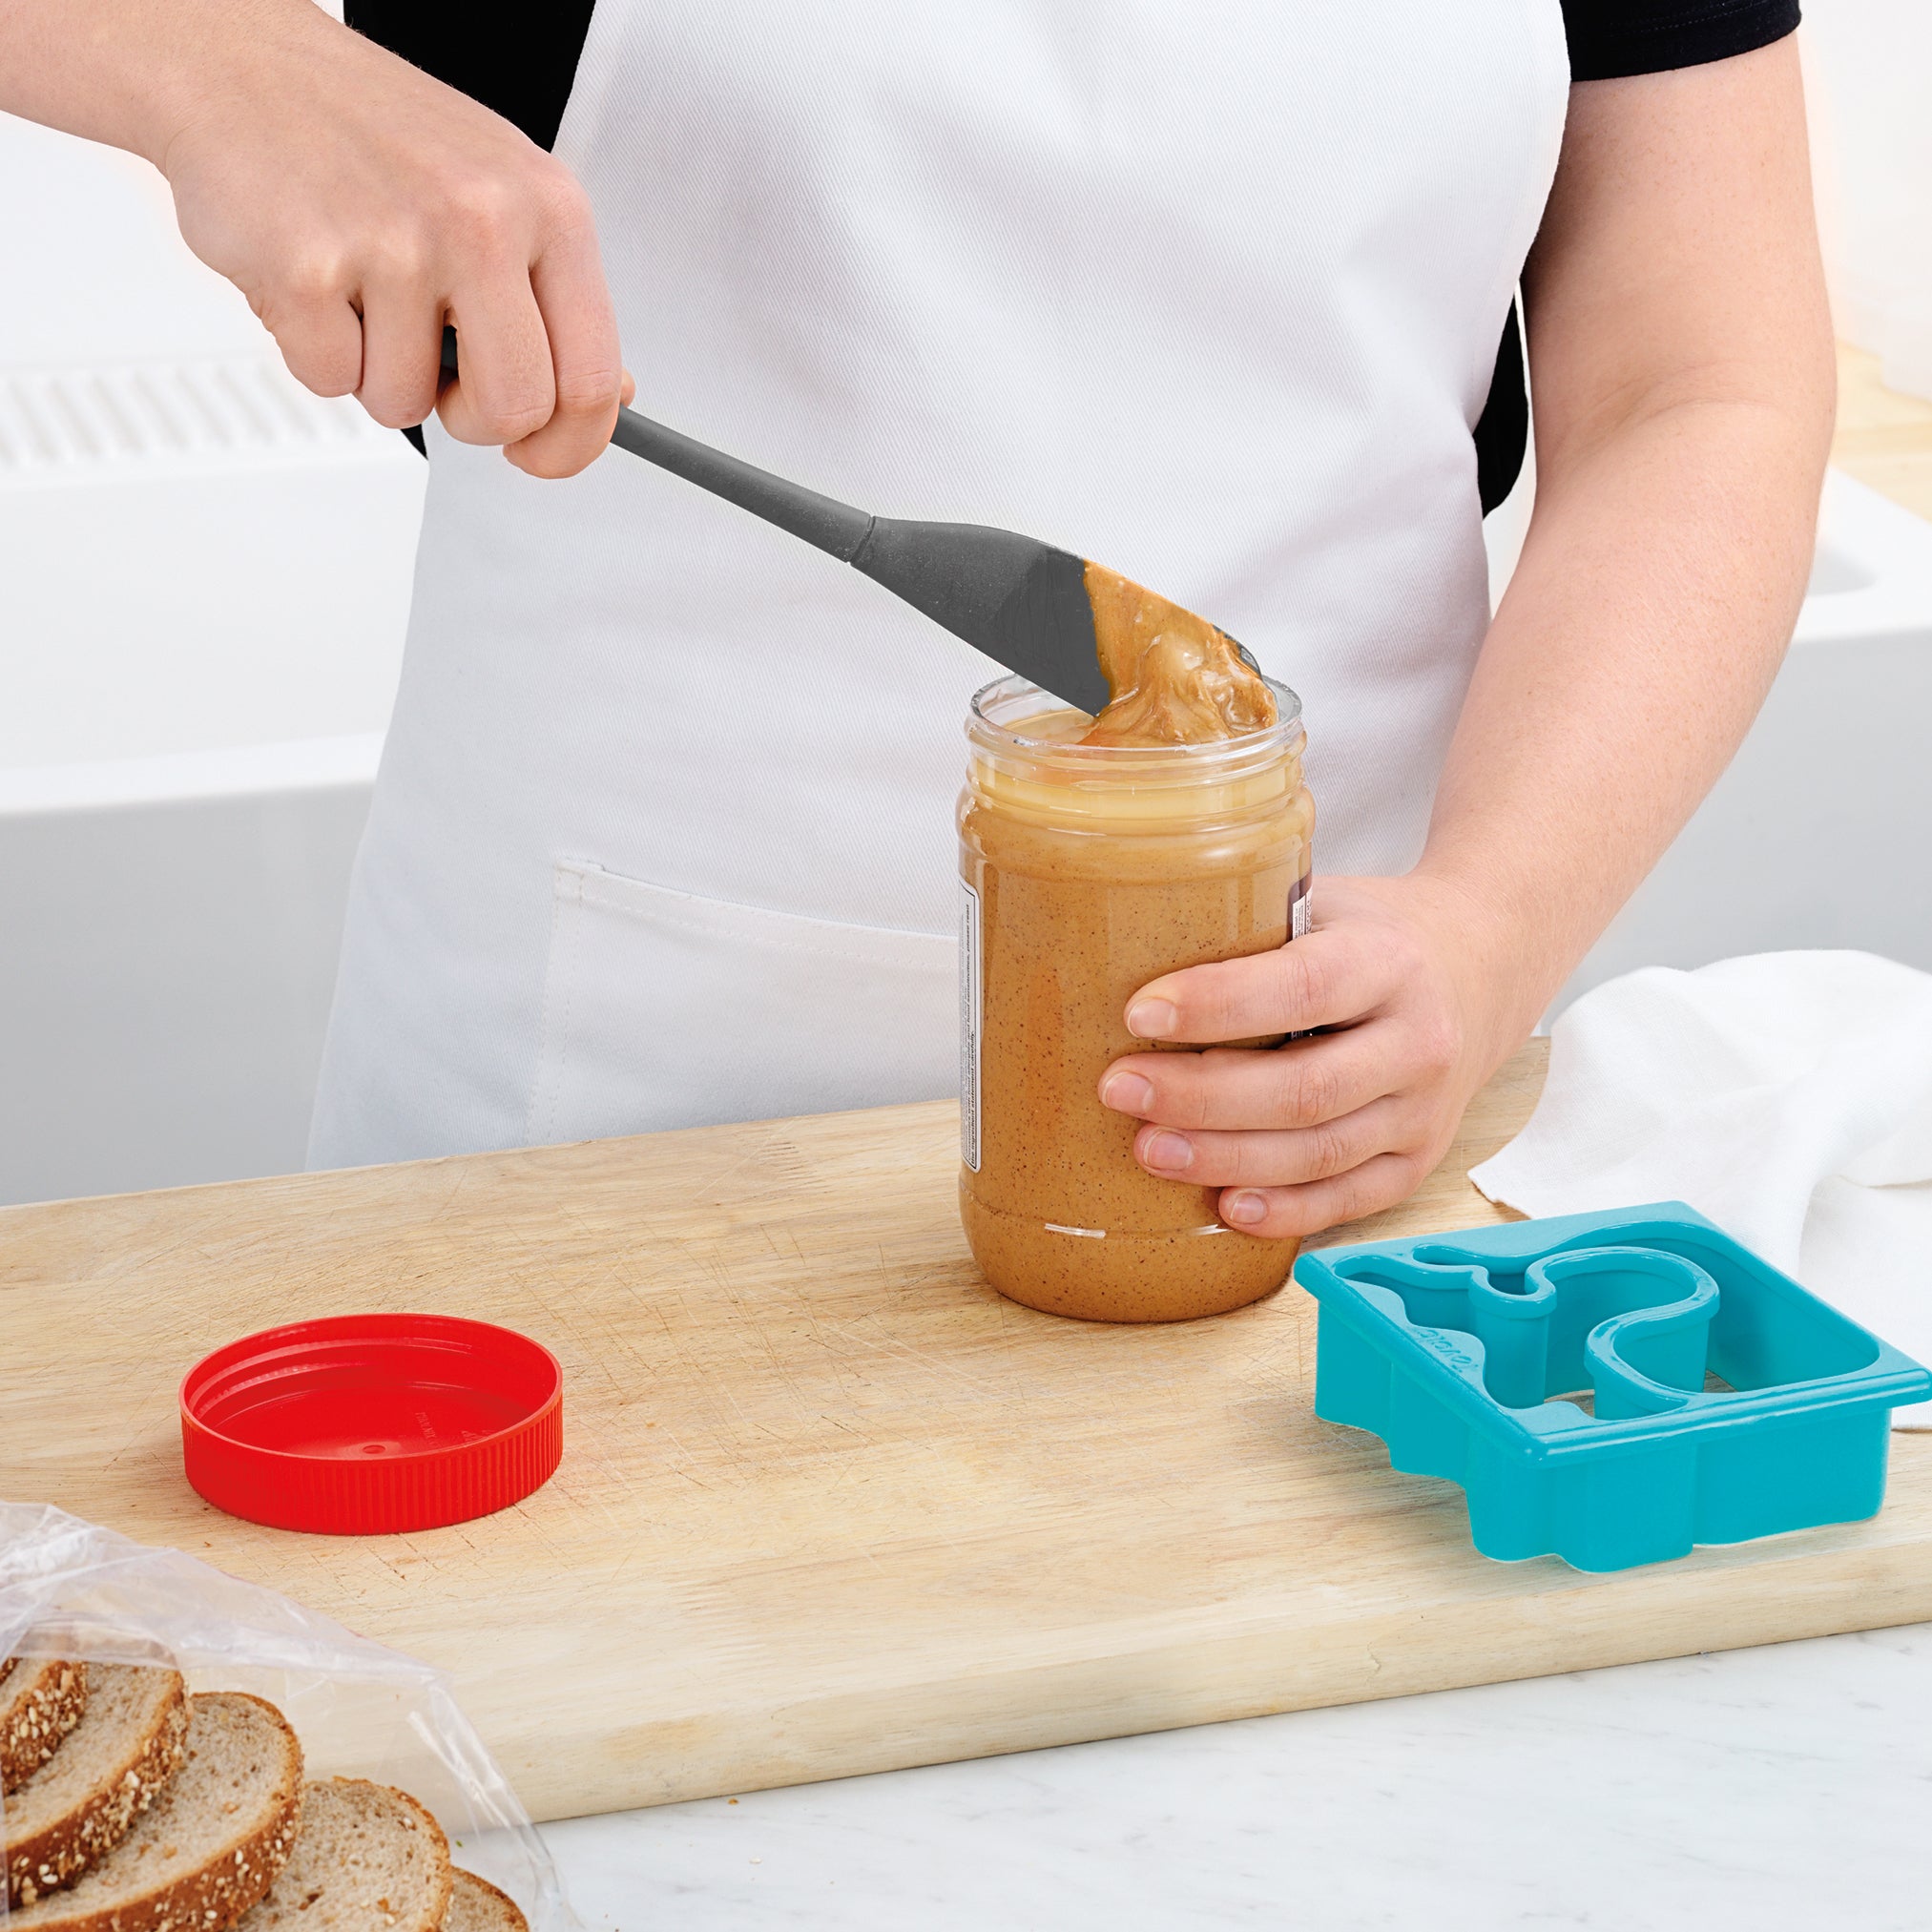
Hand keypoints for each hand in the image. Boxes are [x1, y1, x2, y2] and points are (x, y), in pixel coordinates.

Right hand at [158, 1, 623, 475]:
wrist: (234, 61)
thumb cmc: (367, 131)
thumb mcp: (497, 190)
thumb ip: (553, 297)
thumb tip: (612, 392)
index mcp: (548, 207)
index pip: (591, 378)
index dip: (567, 444)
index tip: (540, 454)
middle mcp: (482, 220)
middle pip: (512, 411)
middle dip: (471, 420)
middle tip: (440, 375)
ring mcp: (397, 243)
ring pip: (409, 405)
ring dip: (376, 373)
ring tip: (358, 291)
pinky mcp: (307, 269)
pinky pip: (329, 382)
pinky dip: (312, 352)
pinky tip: (310, 278)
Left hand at [1096, 874, 1528, 1239]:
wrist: (1480, 967)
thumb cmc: (1370, 933)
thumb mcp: (1324, 902)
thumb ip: (1250, 920)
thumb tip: (1119, 934)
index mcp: (1389, 961)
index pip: (1301, 988)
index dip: (1218, 1005)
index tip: (1140, 1012)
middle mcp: (1418, 1041)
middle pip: (1304, 1088)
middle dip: (1201, 1097)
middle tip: (1119, 1089)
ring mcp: (1425, 1110)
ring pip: (1321, 1153)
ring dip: (1227, 1160)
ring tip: (1148, 1149)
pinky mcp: (1418, 1160)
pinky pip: (1349, 1199)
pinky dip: (1285, 1211)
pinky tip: (1224, 1208)